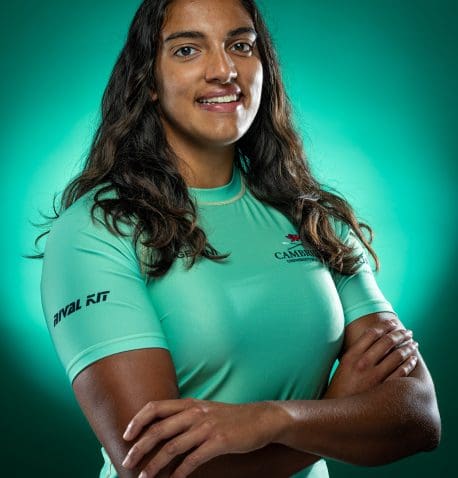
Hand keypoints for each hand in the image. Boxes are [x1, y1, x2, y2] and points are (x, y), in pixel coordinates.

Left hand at [121, 398, 281, 477]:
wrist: (260, 419)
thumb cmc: (230, 418)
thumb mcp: (205, 410)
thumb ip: (185, 416)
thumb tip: (161, 430)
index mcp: (189, 403)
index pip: (156, 406)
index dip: (138, 420)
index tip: (126, 435)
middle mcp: (195, 412)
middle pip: (159, 429)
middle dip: (140, 447)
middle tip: (127, 463)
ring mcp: (206, 427)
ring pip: (172, 447)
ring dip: (155, 465)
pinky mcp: (218, 441)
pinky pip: (192, 460)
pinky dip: (179, 473)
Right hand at [324, 321, 418, 398]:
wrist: (337, 410)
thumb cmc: (340, 386)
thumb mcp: (343, 365)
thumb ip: (356, 352)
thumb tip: (370, 338)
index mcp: (351, 355)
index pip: (371, 333)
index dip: (384, 325)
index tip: (392, 322)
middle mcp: (362, 364)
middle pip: (386, 342)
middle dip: (399, 334)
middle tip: (407, 331)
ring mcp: (373, 377)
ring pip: (396, 356)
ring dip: (408, 347)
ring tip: (413, 343)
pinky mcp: (382, 390)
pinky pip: (401, 373)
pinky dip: (409, 363)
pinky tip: (413, 359)